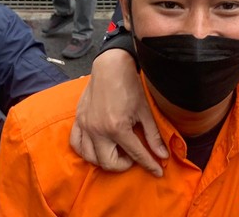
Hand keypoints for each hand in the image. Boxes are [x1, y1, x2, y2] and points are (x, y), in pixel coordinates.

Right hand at [70, 49, 167, 176]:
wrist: (111, 67)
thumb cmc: (130, 86)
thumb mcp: (145, 112)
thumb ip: (153, 136)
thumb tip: (162, 155)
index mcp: (117, 128)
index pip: (136, 155)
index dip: (149, 165)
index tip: (157, 172)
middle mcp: (98, 130)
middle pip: (109, 163)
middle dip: (124, 164)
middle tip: (133, 156)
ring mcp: (86, 125)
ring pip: (91, 157)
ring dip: (105, 159)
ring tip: (117, 150)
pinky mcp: (78, 119)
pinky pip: (76, 144)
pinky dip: (86, 150)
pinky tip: (98, 146)